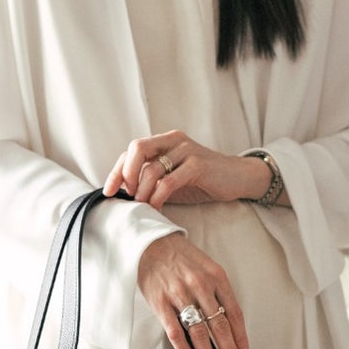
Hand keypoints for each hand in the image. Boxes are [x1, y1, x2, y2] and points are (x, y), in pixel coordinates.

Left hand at [104, 129, 273, 209]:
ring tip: (141, 206)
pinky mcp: (198, 165)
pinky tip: (156, 207)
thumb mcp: (174, 176)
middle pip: (137, 148)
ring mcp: (186, 151)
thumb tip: (125, 194)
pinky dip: (157, 197)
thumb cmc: (204, 180)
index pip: (132, 150)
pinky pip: (168, 182)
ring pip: (152, 169)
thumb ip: (153, 178)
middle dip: (126, 174)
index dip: (118, 171)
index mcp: (165, 141)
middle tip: (126, 195)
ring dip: (142, 192)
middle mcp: (174, 141)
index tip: (109, 191)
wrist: (239, 178)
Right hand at [136, 234, 250, 348]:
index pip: (234, 313)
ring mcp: (180, 295)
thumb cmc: (181, 258)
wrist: (151, 244)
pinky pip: (175, 332)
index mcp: (217, 278)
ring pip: (199, 332)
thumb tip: (228, 322)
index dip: (241, 337)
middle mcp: (201, 287)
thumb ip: (218, 292)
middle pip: (220, 325)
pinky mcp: (161, 303)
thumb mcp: (208, 268)